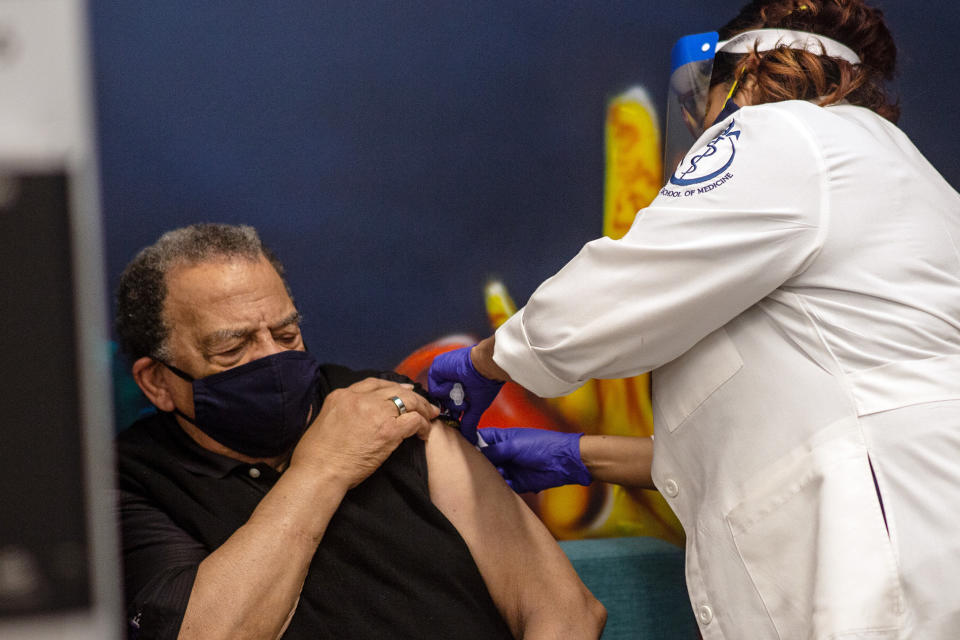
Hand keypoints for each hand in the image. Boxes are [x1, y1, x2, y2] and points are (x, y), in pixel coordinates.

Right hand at [291, 378, 438, 488]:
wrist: (318, 472)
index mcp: (341, 395)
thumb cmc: (315, 456)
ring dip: (422, 408)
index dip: (392, 386)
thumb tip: (356, 417)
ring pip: (408, 401)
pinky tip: (424, 434)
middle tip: (424, 404)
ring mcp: (375, 412)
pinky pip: (414, 421)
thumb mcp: (324, 420)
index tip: (404, 390)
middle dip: (413, 396)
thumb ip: (342, 412)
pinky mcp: (388, 430)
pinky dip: (423, 425)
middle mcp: (359, 398)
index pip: (372, 383)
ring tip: (430, 416)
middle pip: (394, 389)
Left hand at [427, 346, 503, 442]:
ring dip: (451, 398)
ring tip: (462, 392)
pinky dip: (446, 390)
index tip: (460, 412)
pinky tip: (456, 384)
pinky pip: (434, 388)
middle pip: (440, 400)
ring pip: (437, 396)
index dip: (452, 410)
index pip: (447, 402)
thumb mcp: (476, 406)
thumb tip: (470, 438)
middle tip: (464, 402)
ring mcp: (440, 373)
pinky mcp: (436, 368)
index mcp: (456, 384)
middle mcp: (446, 378)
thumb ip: (468, 422)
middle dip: (453, 405)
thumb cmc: (485, 383)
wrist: (486, 367)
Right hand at [479, 427, 591, 493]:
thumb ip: (493, 451)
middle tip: (471, 470)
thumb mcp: (513, 445)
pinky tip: (501, 486)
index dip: (469, 444)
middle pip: (483, 460)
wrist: (562, 462)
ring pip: (491, 475)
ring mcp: (509, 468)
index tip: (459, 451)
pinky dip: (501, 487)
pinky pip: (503, 486)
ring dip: (489, 478)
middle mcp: (503, 453)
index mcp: (501, 438)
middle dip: (478, 466)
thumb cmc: (541, 445)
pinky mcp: (517, 482)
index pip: (479, 439)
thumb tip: (474, 456)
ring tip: (489, 478)